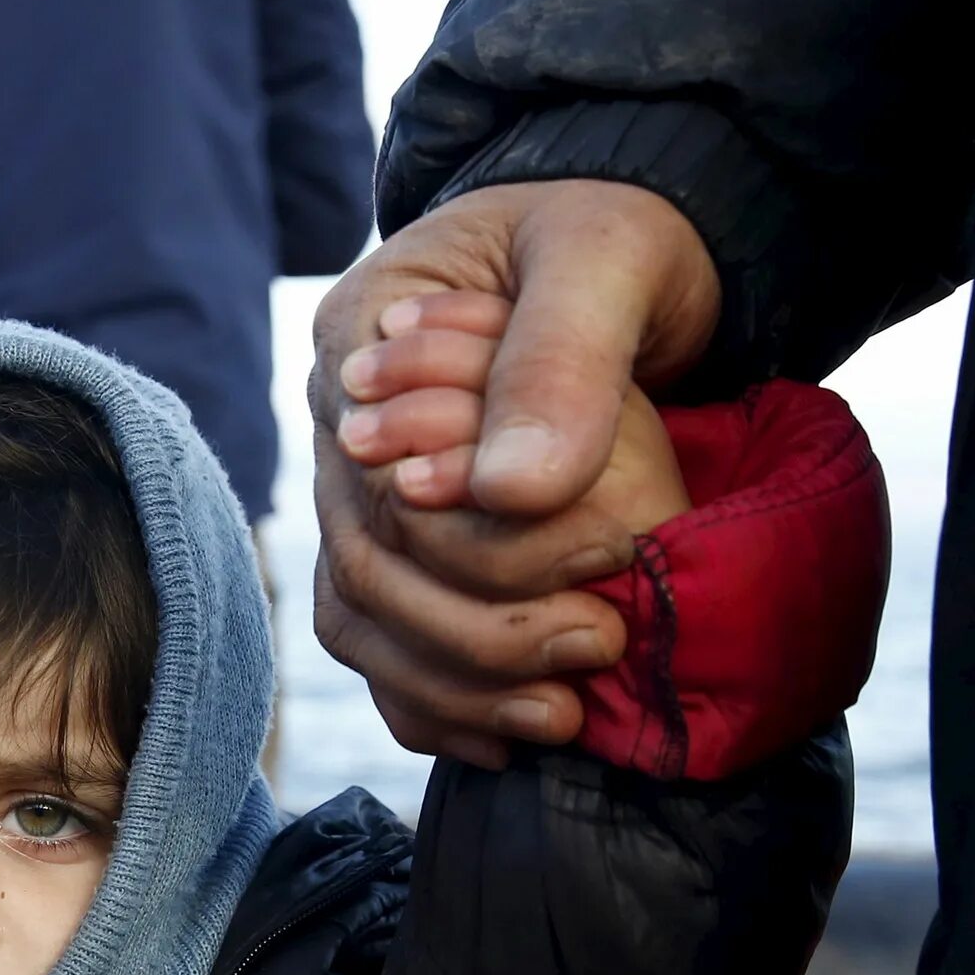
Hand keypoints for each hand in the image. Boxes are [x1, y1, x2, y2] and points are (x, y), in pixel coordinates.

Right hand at [308, 180, 721, 764]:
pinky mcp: (402, 544)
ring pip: (363, 623)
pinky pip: (383, 648)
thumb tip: (511, 491)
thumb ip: (557, 361)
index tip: (613, 562)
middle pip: (366, 567)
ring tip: (561, 716)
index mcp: (360, 340)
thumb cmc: (618, 240)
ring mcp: (362, 492)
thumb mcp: (605, 261)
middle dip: (478, 633)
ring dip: (455, 686)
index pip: (385, 482)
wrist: (631, 258)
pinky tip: (509, 735)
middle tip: (599, 650)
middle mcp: (342, 428)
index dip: (481, 545)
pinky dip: (436, 703)